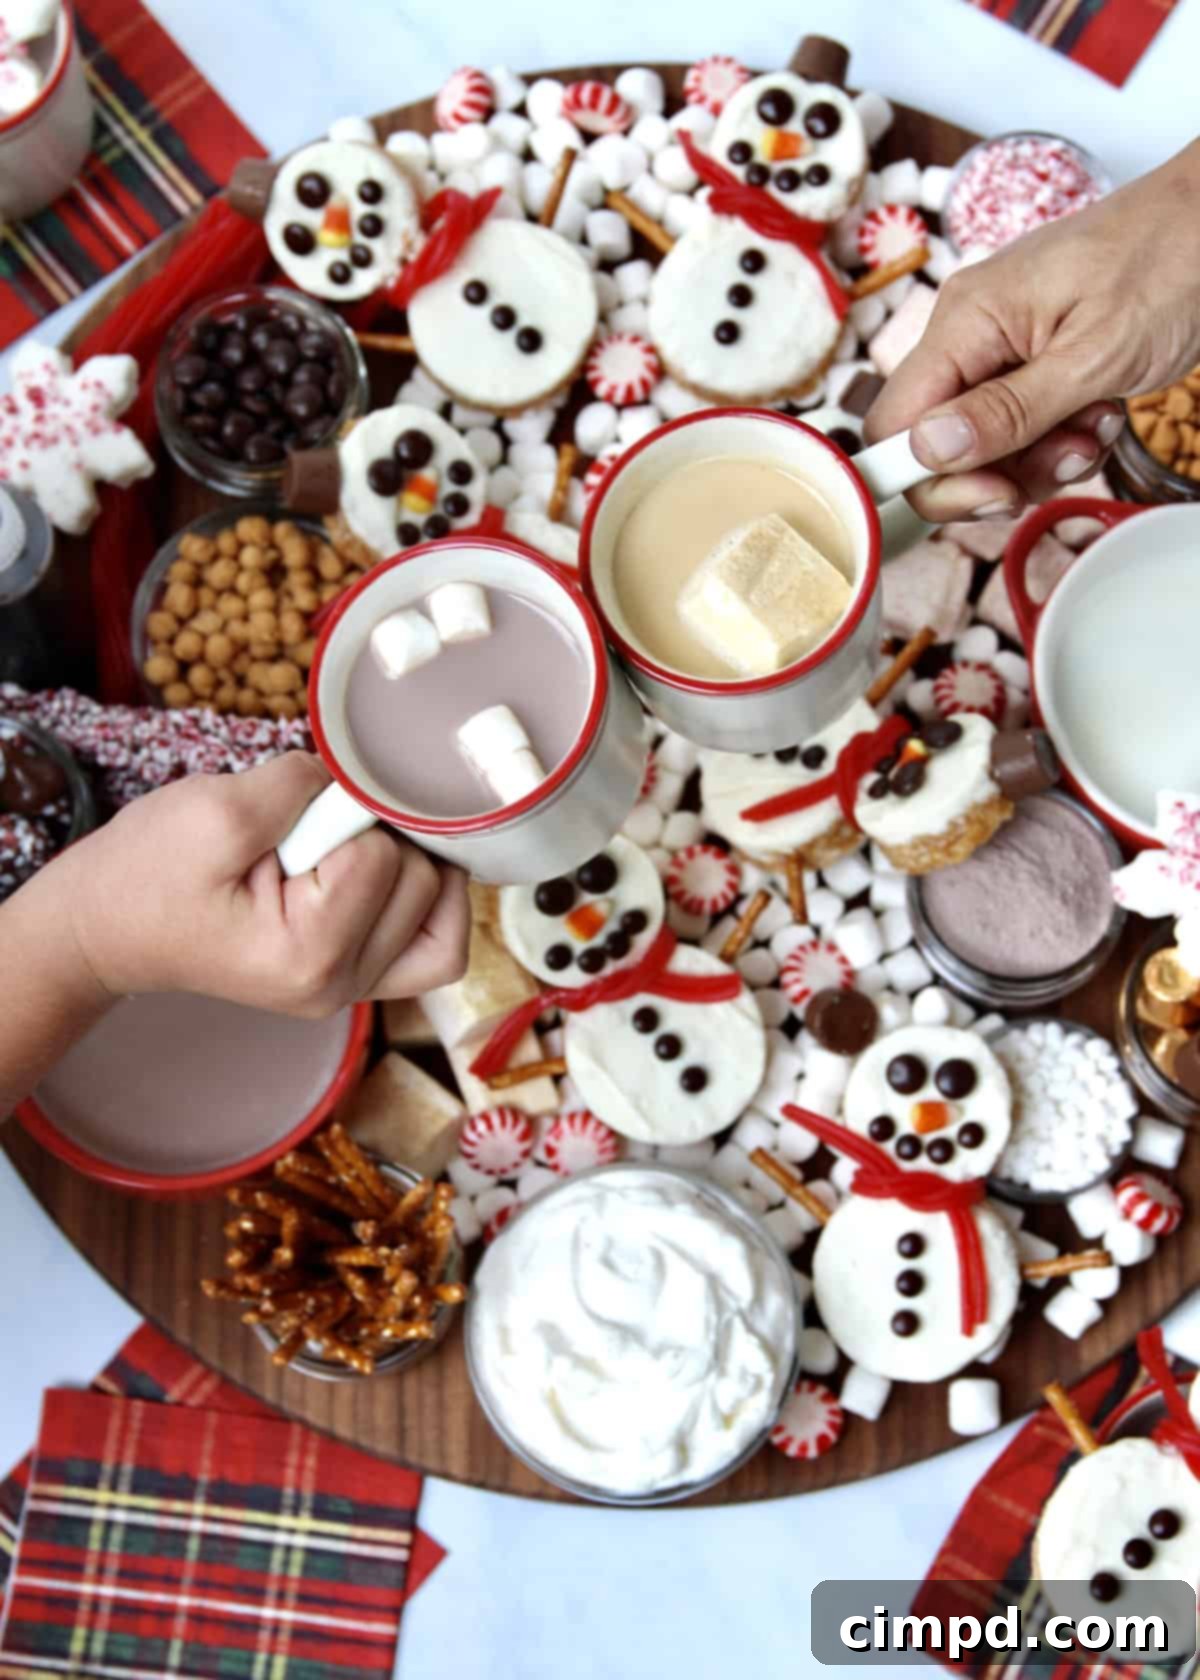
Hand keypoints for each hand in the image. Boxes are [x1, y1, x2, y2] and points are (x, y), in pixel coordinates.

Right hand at [63, 752, 469, 1016]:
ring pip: (444, 914)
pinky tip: (389, 867)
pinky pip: (434, 944)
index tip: (290, 822)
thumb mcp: (215, 808)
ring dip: (406, 865)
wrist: (108, 925)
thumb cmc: (149, 872)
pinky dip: (427, 899)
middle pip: (426, 884)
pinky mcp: (356, 975)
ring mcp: (353, 989)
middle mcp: (342, 988)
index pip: (382, 856)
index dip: (344, 816)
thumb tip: (366, 777)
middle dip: (378, 840)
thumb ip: (301, 786)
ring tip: (342, 853)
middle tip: (309, 839)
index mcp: (308, 957)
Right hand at [866, 139, 1199, 520]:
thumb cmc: (1173, 260)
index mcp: (966, 320)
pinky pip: (1022, 428)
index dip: (928, 475)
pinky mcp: (1034, 359)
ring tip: (1094, 428)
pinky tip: (1101, 413)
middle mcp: (971, 333)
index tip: (991, 494)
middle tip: (1062, 461)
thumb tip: (927, 451)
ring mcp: (1001, 346)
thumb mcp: (1094, 354)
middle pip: (938, 445)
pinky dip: (1062, 440)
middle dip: (999, 474)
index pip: (894, 424)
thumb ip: (1008, 410)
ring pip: (985, 446)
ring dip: (1041, 460)